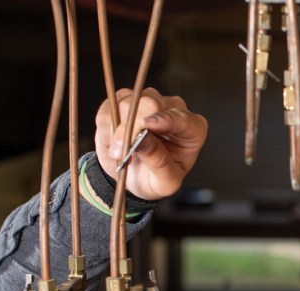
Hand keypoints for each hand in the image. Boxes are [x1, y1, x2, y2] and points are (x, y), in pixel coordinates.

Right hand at [93, 87, 207, 200]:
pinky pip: (110, 107)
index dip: (164, 120)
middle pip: (151, 104)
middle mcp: (172, 109)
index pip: (180, 118)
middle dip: (132, 126)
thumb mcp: (165, 182)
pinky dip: (106, 127)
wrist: (134, 177)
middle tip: (121, 151)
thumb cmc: (156, 179)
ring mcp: (148, 100)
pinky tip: (112, 144)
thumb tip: (143, 140)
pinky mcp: (124, 100)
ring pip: (128, 103)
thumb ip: (159, 162)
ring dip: (117, 130)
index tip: (148, 125)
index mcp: (192, 128)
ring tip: (118, 154)